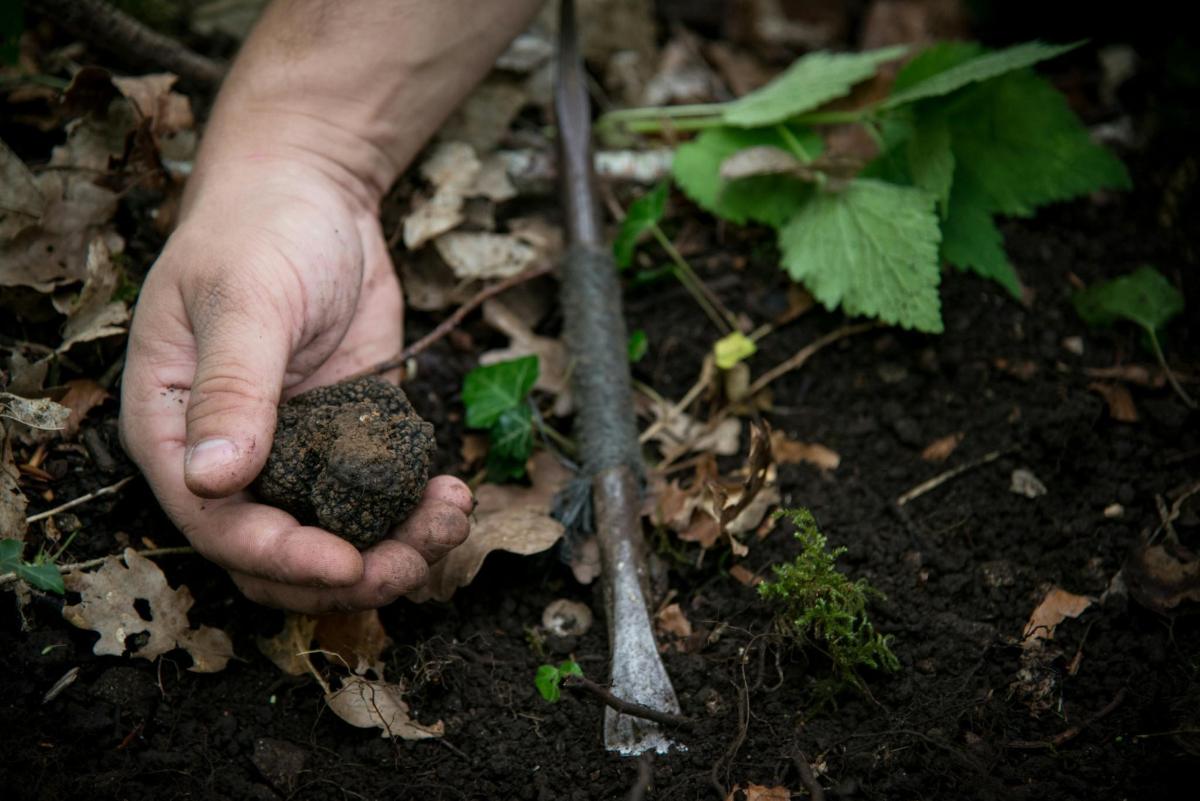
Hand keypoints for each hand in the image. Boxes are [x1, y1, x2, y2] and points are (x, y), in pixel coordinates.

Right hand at [120, 151, 470, 612]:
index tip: (348, 564)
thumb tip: (213, 482)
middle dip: (346, 574)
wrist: (312, 194)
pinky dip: (416, 512)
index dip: (281, 559)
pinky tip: (451, 492)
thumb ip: (232, 389)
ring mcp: (294, 452)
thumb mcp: (243, 300)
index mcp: (176, 432)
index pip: (217, 528)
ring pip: (334, 537)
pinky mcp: (348, 439)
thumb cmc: (257, 231)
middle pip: (277, 556)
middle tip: (415, 562)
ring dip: (394, 549)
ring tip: (450, 521)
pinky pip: (378, 499)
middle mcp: (231, 457)